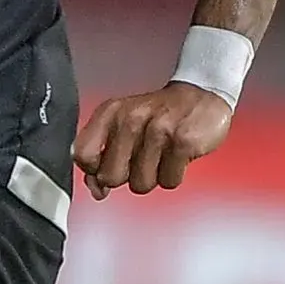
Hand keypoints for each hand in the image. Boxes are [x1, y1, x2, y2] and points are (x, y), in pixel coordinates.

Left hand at [71, 81, 233, 199]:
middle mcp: (130, 119)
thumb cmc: (159, 115)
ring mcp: (158, 131)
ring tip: (161, 155)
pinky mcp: (183, 142)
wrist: (201, 94)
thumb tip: (95, 189)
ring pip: (140, 184)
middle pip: (111, 177)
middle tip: (141, 158)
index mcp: (110, 113)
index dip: (93, 170)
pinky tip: (177, 156)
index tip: (107, 166)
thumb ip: (101, 154)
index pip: (83, 154)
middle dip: (126, 177)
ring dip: (153, 176)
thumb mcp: (123, 125)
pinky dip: (174, 175)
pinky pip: (168, 182)